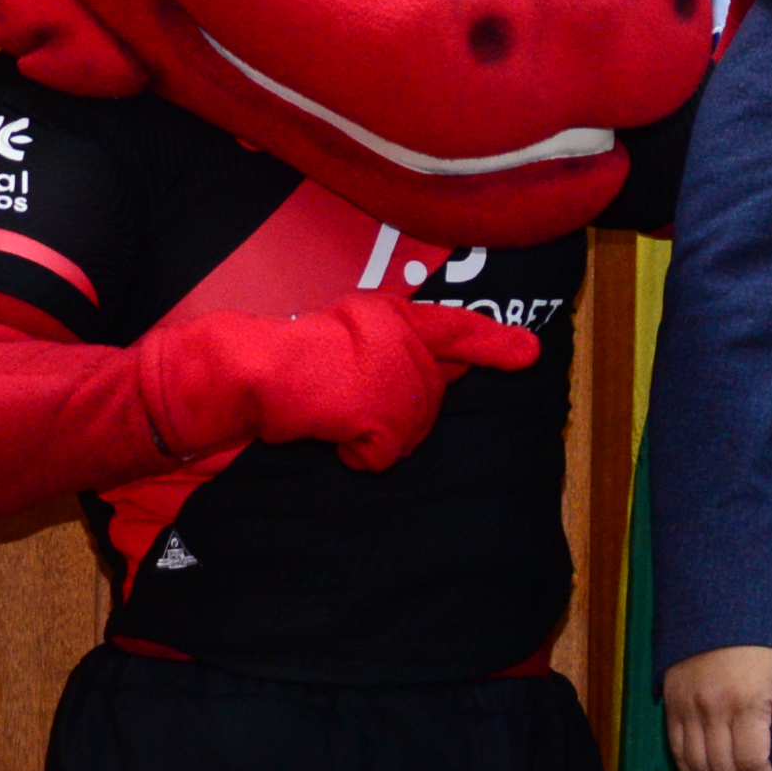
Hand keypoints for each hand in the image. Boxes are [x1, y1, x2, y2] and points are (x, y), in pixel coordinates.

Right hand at [143, 295, 540, 471]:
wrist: (241, 376)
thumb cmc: (286, 364)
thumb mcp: (347, 340)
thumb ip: (396, 347)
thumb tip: (447, 366)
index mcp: (389, 316)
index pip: (453, 327)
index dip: (493, 342)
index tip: (530, 353)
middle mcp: (399, 336)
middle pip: (430, 395)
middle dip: (400, 411)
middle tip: (347, 403)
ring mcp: (391, 372)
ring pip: (412, 427)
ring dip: (376, 432)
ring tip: (334, 414)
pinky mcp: (378, 409)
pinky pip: (386, 453)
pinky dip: (361, 455)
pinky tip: (332, 436)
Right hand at [665, 645, 771, 770]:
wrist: (720, 608)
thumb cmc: (763, 641)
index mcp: (747, 703)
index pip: (751, 763)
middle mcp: (713, 711)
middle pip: (723, 770)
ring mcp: (688, 710)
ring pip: (697, 767)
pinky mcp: (671, 707)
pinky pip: (676, 751)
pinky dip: (692, 770)